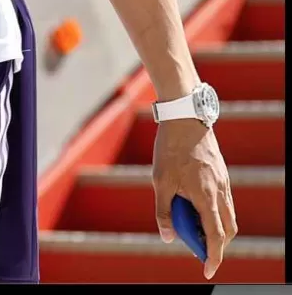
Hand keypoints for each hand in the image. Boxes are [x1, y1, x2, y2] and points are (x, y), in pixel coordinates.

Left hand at [152, 119, 236, 278]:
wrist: (184, 117)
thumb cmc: (170, 148)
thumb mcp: (160, 181)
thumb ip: (163, 211)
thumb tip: (168, 237)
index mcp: (206, 197)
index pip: (216, 237)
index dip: (213, 257)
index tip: (207, 271)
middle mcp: (220, 192)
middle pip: (228, 230)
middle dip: (217, 245)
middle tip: (199, 250)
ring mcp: (223, 182)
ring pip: (229, 215)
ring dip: (218, 228)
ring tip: (196, 228)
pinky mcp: (221, 173)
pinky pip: (225, 201)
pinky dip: (217, 212)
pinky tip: (198, 206)